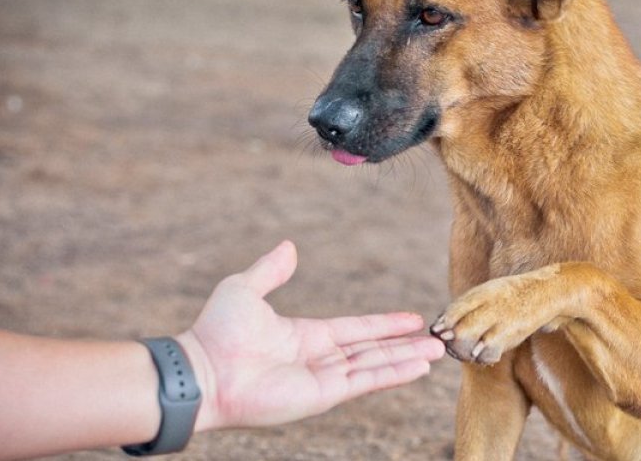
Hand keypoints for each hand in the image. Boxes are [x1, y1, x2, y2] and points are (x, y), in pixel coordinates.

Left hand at [177, 241, 443, 430]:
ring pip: (375, 365)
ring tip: (438, 352)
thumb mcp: (245, 288)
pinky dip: (393, 374)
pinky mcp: (322, 394)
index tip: (411, 319)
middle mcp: (318, 359)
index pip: (355, 329)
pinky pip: (365, 380)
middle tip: (437, 339)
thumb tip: (288, 247)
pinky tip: (417, 367)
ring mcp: (322, 378)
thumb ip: (271, 271)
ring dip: (406, 359)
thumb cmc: (216, 333)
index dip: (383, 324)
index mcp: (304, 336)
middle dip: (404, 344)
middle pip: (373, 349)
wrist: (203, 370)